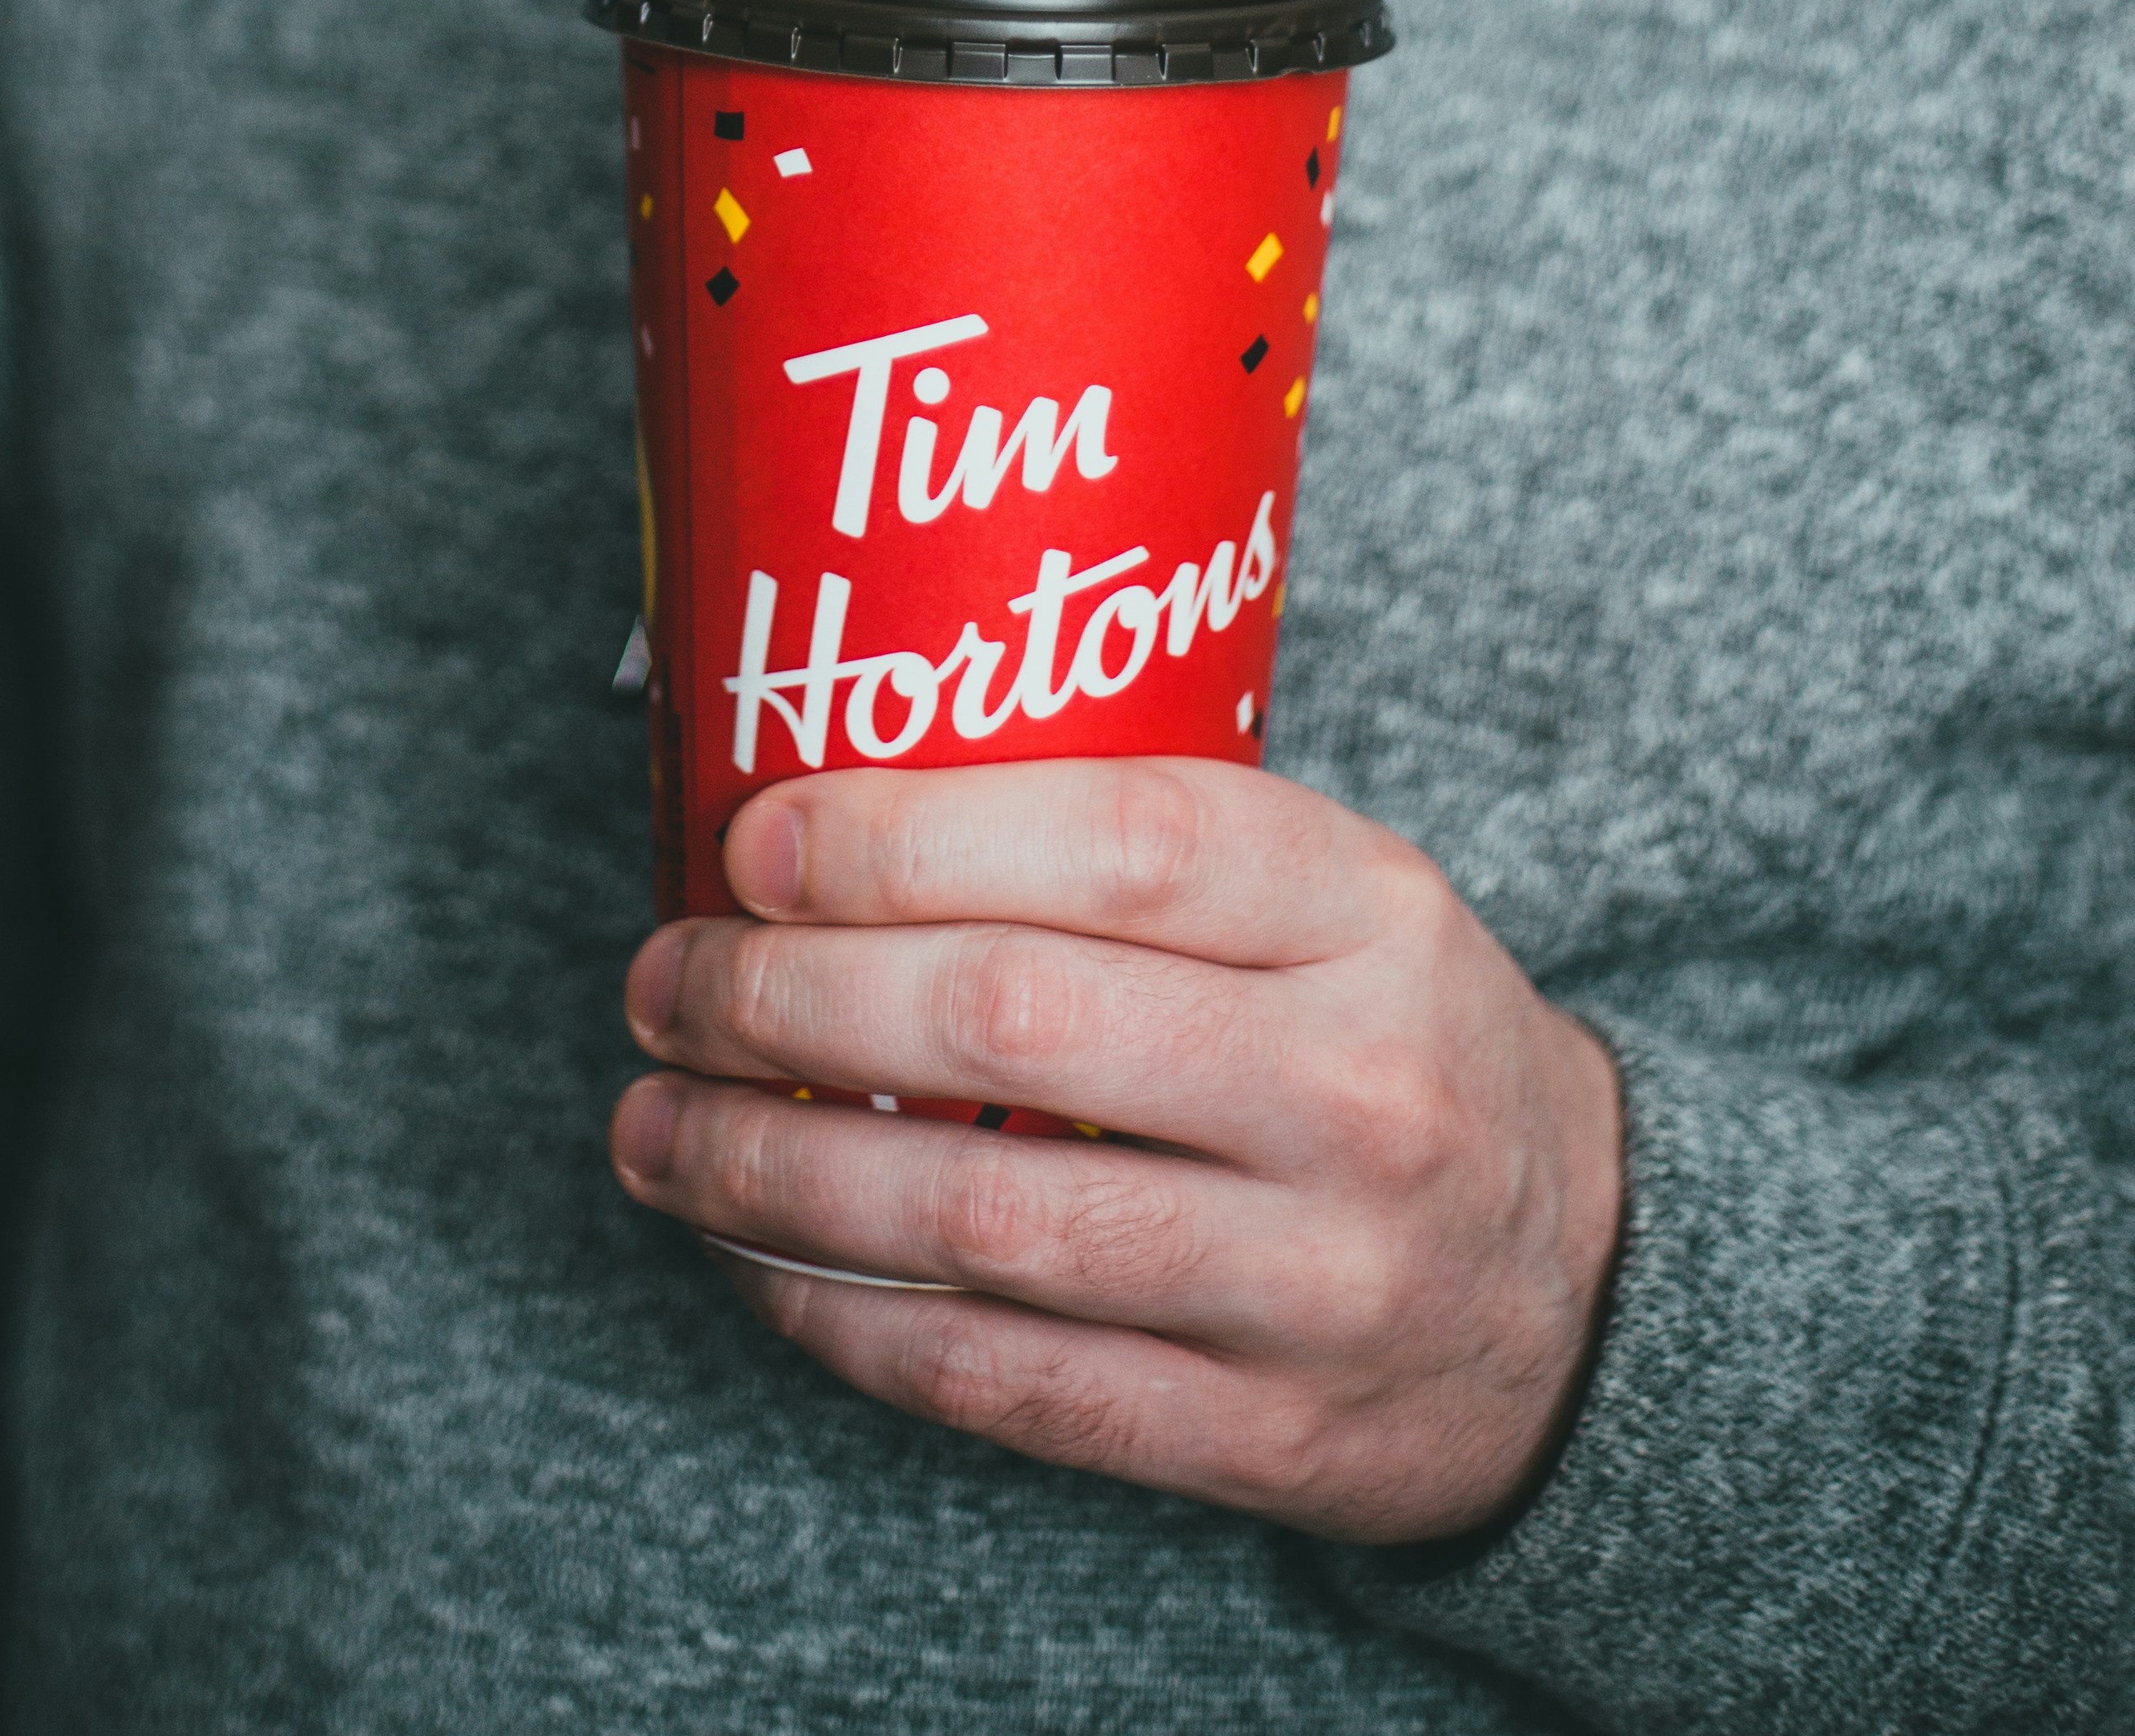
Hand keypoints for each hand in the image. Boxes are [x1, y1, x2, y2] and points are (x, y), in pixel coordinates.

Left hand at [609, 760, 1622, 1544]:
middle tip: (664, 982)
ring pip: (982, 1220)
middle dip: (786, 1001)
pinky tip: (760, 1265)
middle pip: (1012, 1024)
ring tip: (656, 1130)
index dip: (902, 835)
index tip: (753, 840)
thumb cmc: (1391, 1035)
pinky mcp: (1267, 1437)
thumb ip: (1141, 842)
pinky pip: (1008, 1381)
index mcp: (1367, 911)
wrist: (1584, 1289)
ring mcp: (1317, 1278)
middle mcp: (1353, 1088)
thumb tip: (841, 803)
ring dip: (772, 1176)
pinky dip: (851, 1323)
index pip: (1113, 842)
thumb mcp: (1335, 890)